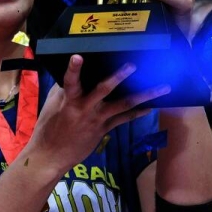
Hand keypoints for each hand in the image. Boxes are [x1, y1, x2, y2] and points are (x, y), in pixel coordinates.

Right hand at [29, 56, 168, 174]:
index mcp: (69, 100)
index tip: (78, 56)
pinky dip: (137, 112)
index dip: (73, 69)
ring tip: (162, 87)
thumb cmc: (48, 127)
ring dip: (144, 95)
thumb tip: (73, 71)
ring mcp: (97, 119)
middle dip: (118, 76)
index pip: (70, 81)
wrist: (52, 155)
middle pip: (104, 89)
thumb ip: (64, 88)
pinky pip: (124, 119)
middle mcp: (86, 107)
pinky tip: (150, 107)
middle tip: (133, 65)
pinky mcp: (104, 129)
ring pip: (123, 104)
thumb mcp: (51, 105)